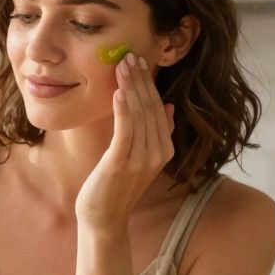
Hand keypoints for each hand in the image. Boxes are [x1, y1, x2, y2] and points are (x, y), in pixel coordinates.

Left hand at [75, 52, 174, 230]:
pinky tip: (118, 92)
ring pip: (138, 115)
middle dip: (140, 80)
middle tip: (130, 55)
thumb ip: (158, 135)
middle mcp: (157, 154)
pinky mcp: (120, 164)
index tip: (139, 61)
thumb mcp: (141, 158)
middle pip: (150, 108)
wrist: (104, 219)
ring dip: (130, 88)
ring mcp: (140, 160)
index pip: (159, 109)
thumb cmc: (117, 187)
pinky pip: (125, 132)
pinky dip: (122, 110)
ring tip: (122, 65)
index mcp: (164, 150)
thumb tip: (169, 107)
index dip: (149, 84)